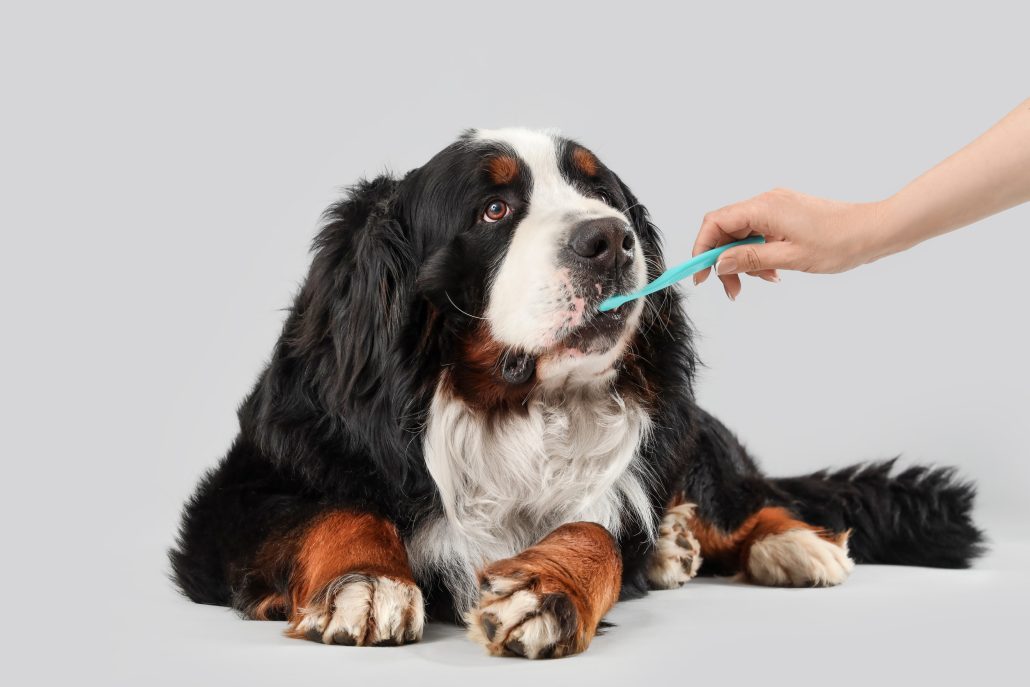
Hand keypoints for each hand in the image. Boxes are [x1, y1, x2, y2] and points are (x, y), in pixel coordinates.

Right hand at [693, 189, 886, 299]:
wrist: (874, 231)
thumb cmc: (839, 242)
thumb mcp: (789, 257)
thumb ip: (750, 259)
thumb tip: (719, 263)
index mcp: (764, 208)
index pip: (715, 222)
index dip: (701, 249)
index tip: (700, 275)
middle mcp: (766, 202)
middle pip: (726, 230)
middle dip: (723, 260)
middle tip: (731, 290)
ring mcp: (776, 207)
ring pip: (742, 235)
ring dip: (743, 261)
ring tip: (760, 282)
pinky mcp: (786, 215)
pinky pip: (759, 234)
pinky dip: (758, 254)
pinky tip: (773, 273)